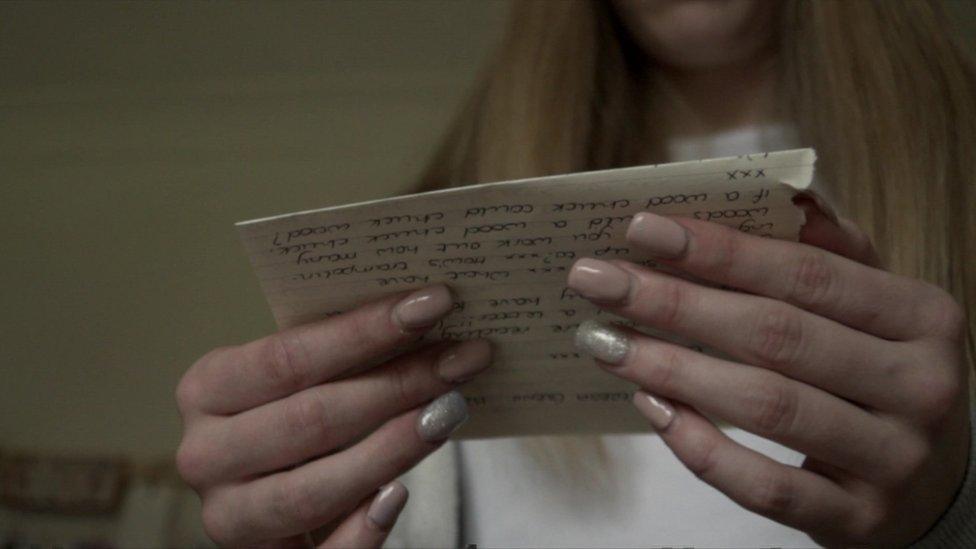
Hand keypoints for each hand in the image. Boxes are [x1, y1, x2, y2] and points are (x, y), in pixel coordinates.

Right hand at [175, 285, 488, 546]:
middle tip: (464, 358)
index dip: (365, 331)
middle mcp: (206, 454)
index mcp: (207, 389)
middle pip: (312, 419)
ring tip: (450, 411)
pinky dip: (364, 527)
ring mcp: (229, 516)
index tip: (434, 304)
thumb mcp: (297, 377)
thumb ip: (338, 353)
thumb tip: (423, 312)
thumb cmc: (292, 411)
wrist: (270, 484)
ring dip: (393, 448)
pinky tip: (400, 493)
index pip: (289, 357)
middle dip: (399, 384)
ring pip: (315, 489)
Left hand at [568, 207, 969, 546]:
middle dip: (675, 302)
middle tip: (596, 281)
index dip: (720, 250)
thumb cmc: (882, 374)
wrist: (935, 486)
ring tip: (603, 341)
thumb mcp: (877, 307)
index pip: (807, 273)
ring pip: (766, 407)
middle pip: (776, 334)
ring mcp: (891, 459)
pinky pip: (764, 486)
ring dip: (672, 368)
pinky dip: (700, 447)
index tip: (640, 229)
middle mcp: (918, 386)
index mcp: (922, 316)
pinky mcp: (856, 518)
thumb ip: (831, 252)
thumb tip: (784, 194)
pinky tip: (650, 408)